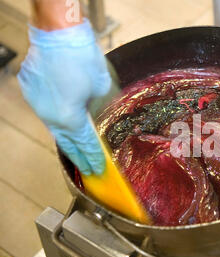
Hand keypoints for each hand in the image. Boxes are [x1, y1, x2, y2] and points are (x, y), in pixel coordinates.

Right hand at [18, 18, 110, 174]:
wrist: (58, 34)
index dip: (93, 158)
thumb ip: (100, 107)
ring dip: (66, 136)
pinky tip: (63, 119)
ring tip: (76, 149)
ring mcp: (36, 104)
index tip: (99, 170)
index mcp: (70, 118)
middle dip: (78, 157)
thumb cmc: (84, 59)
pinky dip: (55, 115)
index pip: (85, 145)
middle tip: (87, 168)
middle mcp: (50, 116)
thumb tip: (97, 115)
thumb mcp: (102, 88)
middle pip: (66, 142)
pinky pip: (44, 109)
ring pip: (53, 126)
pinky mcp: (29, 90)